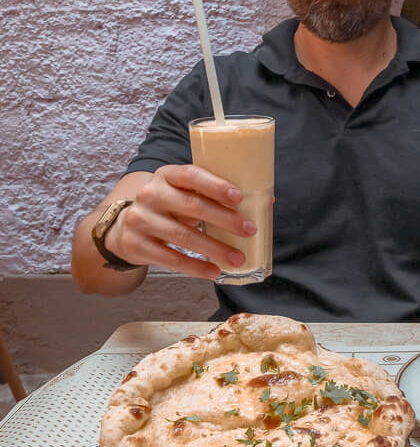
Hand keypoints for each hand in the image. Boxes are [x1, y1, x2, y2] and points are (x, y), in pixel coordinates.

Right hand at [104, 165, 255, 278]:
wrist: (123, 228)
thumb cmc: (168, 207)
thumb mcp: (183, 194)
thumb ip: (214, 195)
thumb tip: (267, 200)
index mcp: (166, 175)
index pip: (191, 175)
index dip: (215, 185)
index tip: (239, 197)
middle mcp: (150, 194)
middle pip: (191, 206)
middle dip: (224, 219)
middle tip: (249, 230)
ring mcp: (140, 219)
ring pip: (183, 236)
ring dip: (214, 248)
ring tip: (238, 258)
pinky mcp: (136, 245)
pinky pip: (170, 259)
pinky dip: (195, 267)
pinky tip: (213, 271)